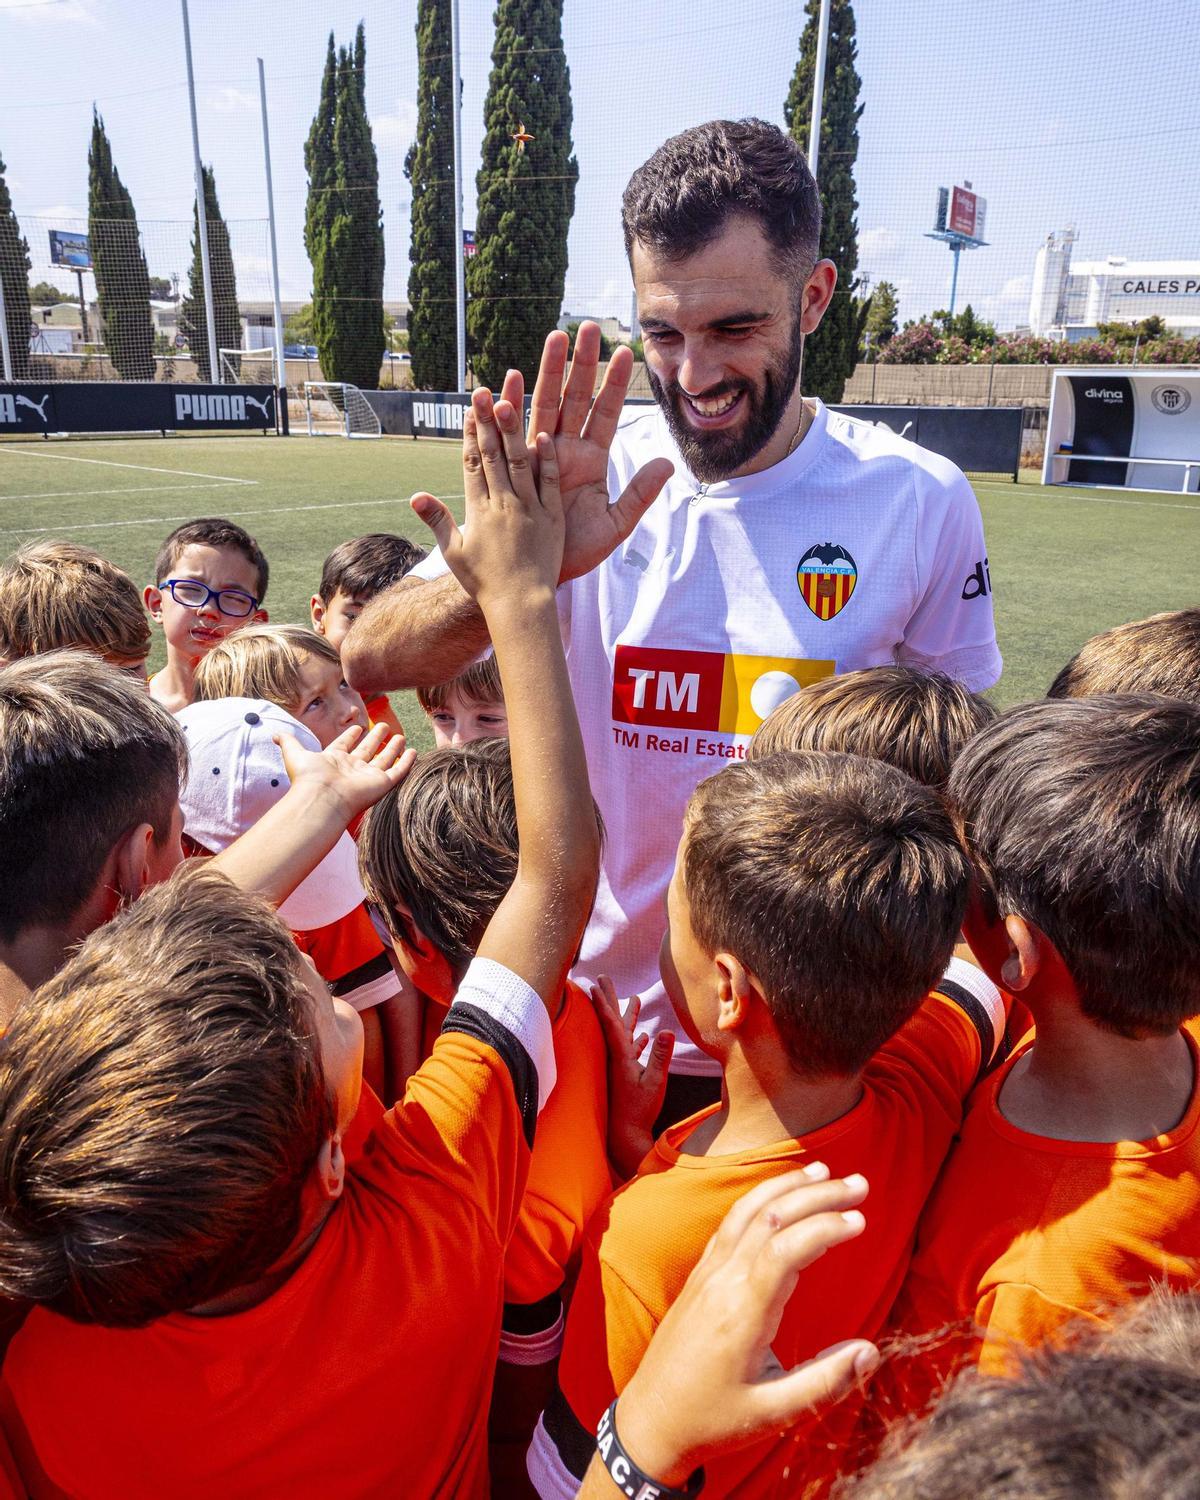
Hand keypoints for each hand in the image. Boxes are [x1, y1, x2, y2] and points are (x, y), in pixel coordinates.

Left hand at [275, 721, 415, 821]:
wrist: (322, 798)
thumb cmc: (308, 778)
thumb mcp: (295, 753)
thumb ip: (287, 742)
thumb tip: (273, 732)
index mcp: (334, 760)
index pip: (345, 745)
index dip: (351, 736)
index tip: (358, 727)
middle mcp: (352, 768)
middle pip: (367, 750)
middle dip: (375, 739)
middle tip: (384, 727)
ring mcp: (368, 776)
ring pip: (384, 759)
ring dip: (392, 748)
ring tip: (400, 735)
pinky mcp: (382, 784)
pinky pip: (398, 771)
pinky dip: (406, 762)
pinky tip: (413, 751)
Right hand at [412, 388, 563, 610]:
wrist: (519, 605)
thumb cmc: (484, 583)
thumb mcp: (454, 552)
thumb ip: (437, 520)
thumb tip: (415, 496)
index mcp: (478, 511)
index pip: (473, 465)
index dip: (471, 436)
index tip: (468, 411)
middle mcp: (502, 505)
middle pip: (493, 456)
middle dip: (487, 422)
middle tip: (483, 392)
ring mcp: (528, 510)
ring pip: (519, 462)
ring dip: (513, 431)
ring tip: (509, 401)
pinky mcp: (551, 518)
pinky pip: (548, 483)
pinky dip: (545, 460)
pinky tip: (543, 436)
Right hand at [499, 324, 673, 583]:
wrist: (541, 572)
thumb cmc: (577, 551)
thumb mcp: (615, 524)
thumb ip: (640, 494)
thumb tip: (668, 463)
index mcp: (592, 460)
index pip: (605, 414)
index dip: (614, 384)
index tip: (625, 353)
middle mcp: (565, 450)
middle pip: (575, 397)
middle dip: (582, 363)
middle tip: (587, 328)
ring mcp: (540, 454)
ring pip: (546, 404)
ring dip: (549, 371)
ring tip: (555, 338)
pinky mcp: (516, 465)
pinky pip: (514, 429)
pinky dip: (512, 403)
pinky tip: (511, 378)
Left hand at [589, 976, 673, 1177]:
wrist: (626, 1134)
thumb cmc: (639, 1110)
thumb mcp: (655, 1082)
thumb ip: (661, 1056)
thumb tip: (667, 1030)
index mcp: (621, 1056)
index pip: (611, 1024)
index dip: (604, 1003)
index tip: (594, 986)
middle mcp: (618, 1057)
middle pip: (612, 1021)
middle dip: (609, 998)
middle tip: (602, 977)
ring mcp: (621, 1065)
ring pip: (623, 1034)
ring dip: (627, 1015)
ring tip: (632, 998)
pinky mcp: (627, 1074)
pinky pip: (631, 1050)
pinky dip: (636, 1039)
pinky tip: (643, 1035)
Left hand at [613, 1167, 876, 1487]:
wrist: (650, 1420)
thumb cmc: (712, 1421)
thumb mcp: (772, 1415)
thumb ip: (823, 1382)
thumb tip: (872, 1351)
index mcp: (742, 1313)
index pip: (786, 1249)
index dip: (824, 1227)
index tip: (861, 1219)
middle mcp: (723, 1282)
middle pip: (770, 1218)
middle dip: (817, 1195)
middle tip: (861, 1182)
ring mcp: (708, 1274)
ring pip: (747, 1213)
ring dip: (786, 1187)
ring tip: (823, 1172)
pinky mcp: (700, 1276)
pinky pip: (730, 1224)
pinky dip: (760, 1199)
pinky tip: (780, 1194)